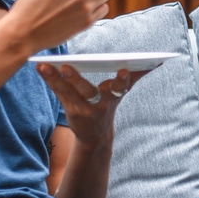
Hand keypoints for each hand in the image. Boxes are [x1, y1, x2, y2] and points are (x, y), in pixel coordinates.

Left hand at [36, 65, 152, 145]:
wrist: (95, 136)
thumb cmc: (109, 105)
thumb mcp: (123, 92)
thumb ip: (138, 75)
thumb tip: (158, 61)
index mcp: (115, 97)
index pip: (120, 88)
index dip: (123, 80)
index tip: (125, 70)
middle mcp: (98, 105)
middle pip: (88, 91)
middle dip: (77, 80)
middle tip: (66, 66)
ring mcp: (82, 109)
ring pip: (67, 93)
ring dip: (55, 79)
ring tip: (44, 65)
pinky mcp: (69, 109)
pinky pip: (58, 93)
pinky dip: (49, 80)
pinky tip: (40, 67)